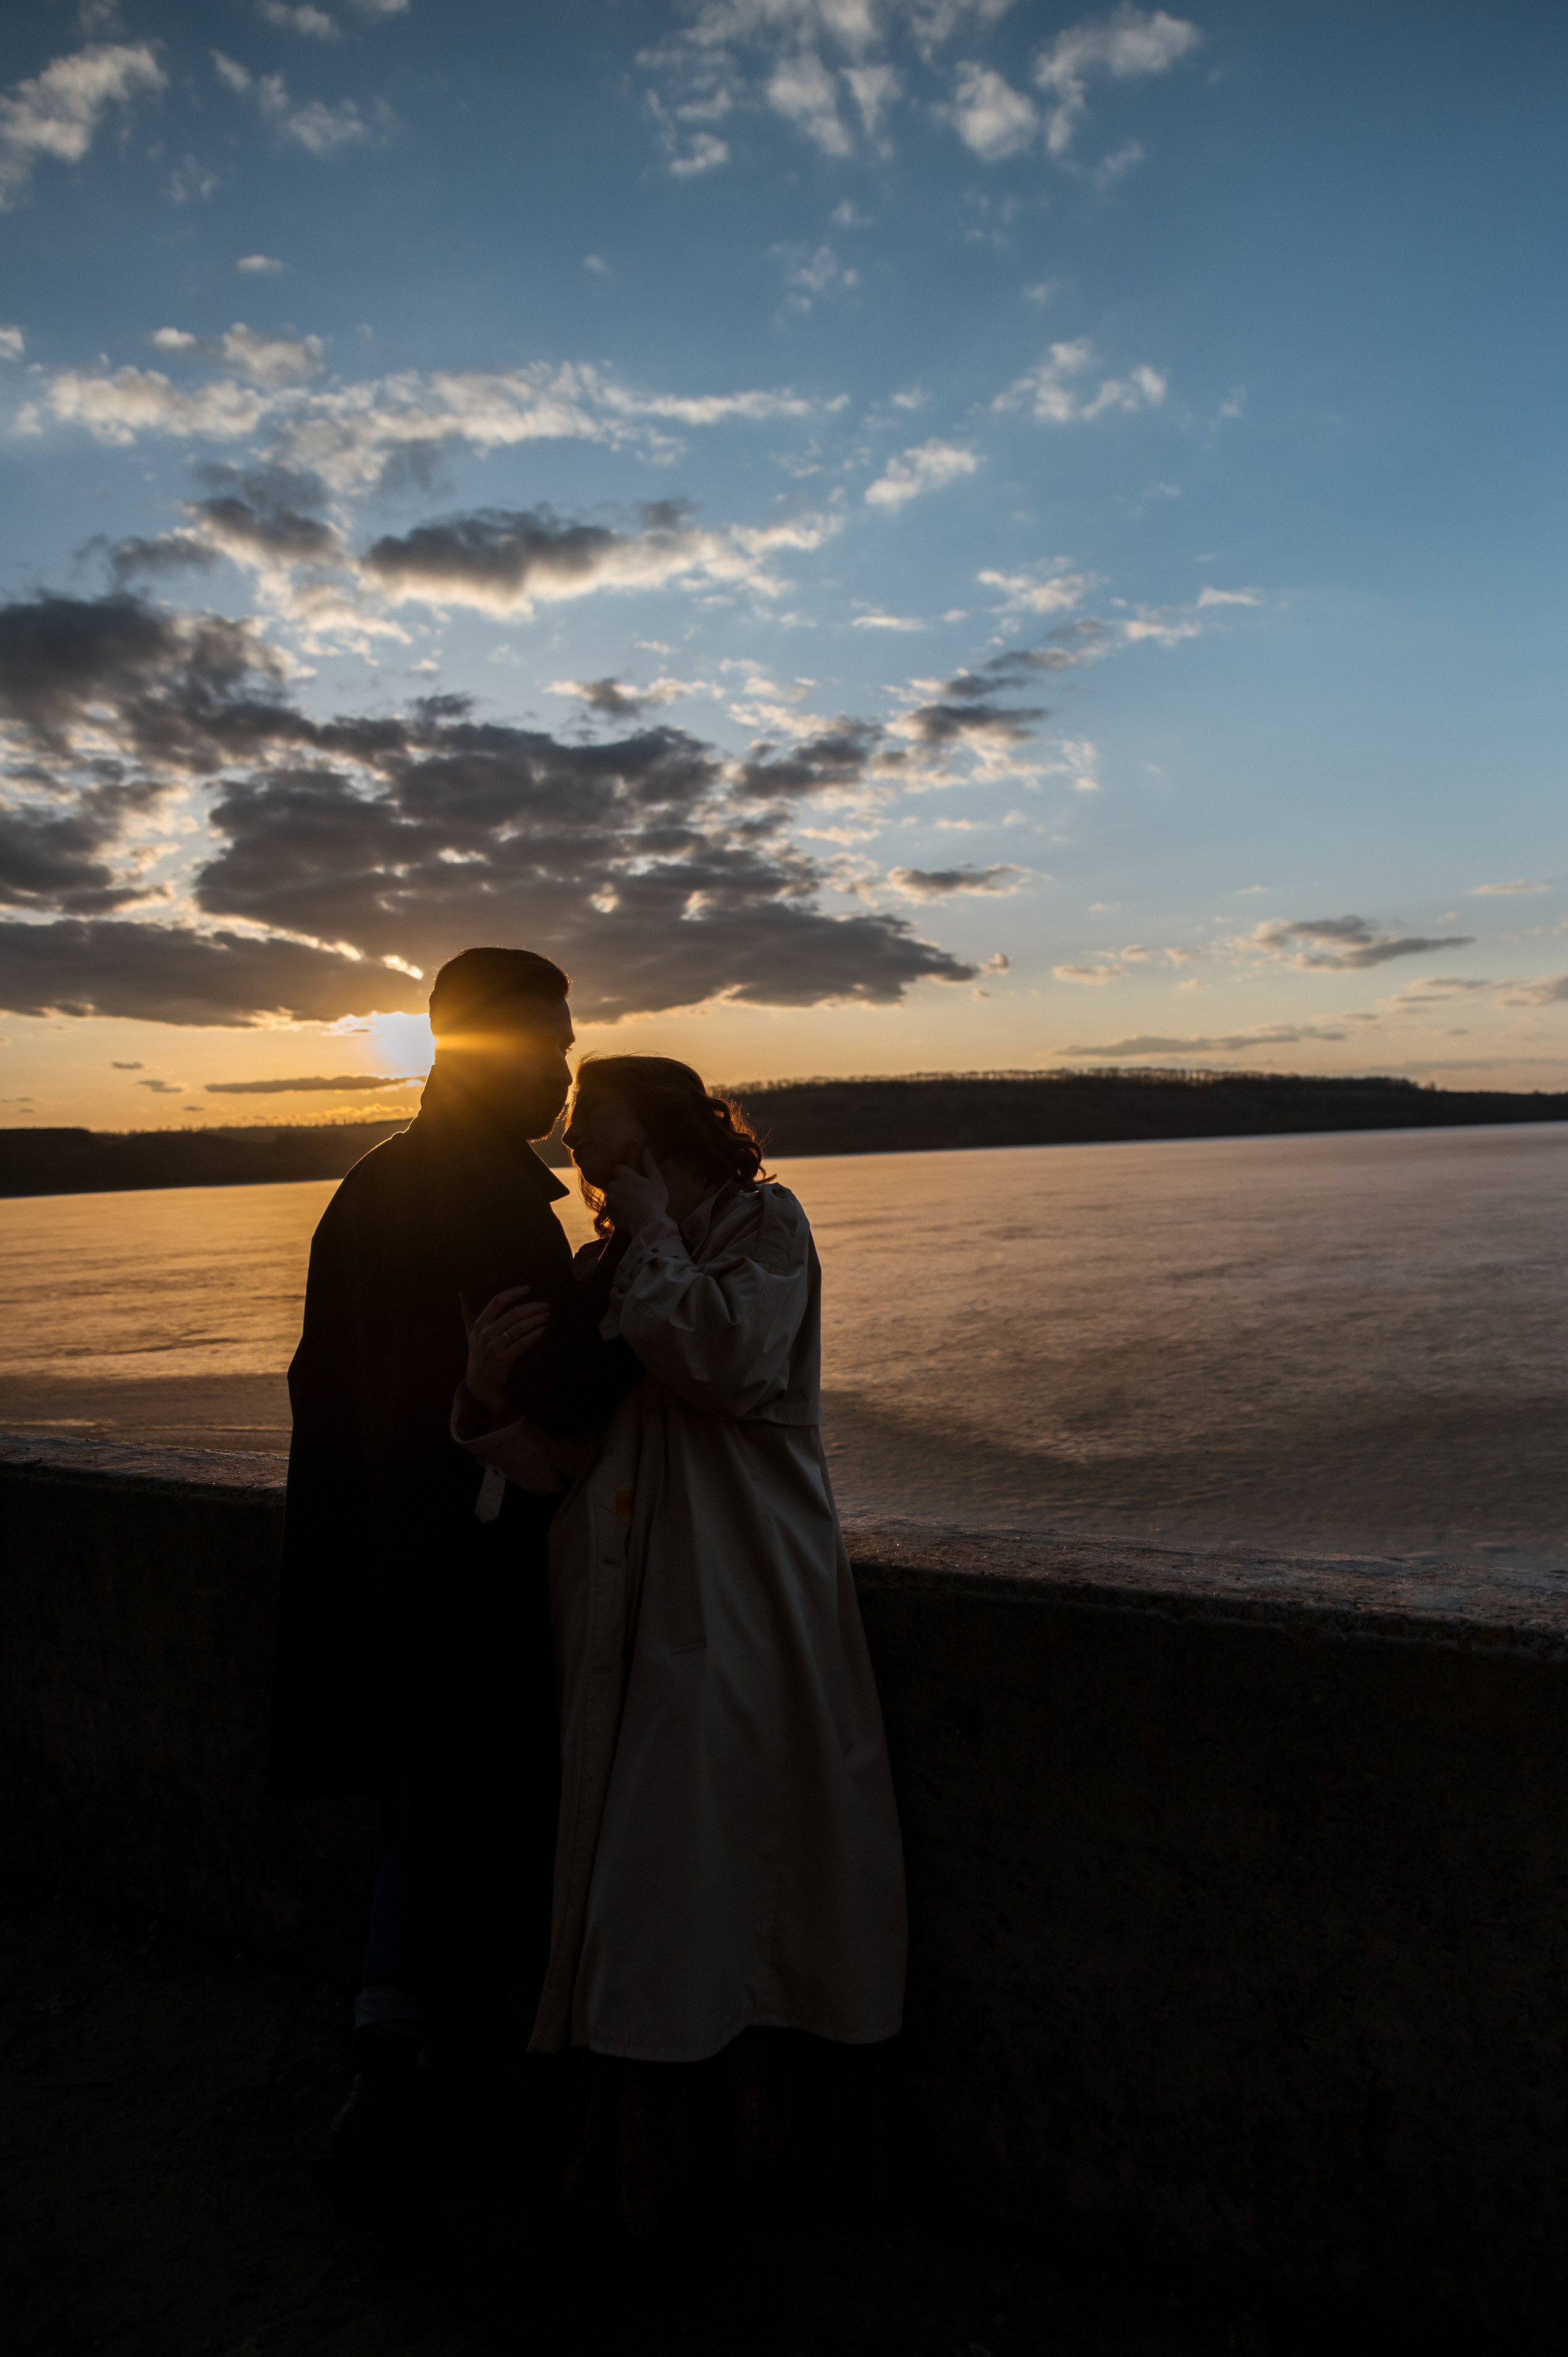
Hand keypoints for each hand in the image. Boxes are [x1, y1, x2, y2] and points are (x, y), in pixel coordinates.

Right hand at [459, 1285, 549, 1416]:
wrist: (479, 1385)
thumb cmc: (477, 1356)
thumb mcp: (469, 1334)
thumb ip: (467, 1314)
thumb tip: (461, 1294)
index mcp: (478, 1325)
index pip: (497, 1302)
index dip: (513, 1293)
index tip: (527, 1288)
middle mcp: (485, 1334)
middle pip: (512, 1314)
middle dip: (531, 1307)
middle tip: (545, 1305)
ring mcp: (494, 1347)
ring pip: (518, 1328)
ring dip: (535, 1320)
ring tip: (546, 1316)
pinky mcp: (503, 1360)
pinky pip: (522, 1344)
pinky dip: (534, 1335)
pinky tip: (542, 1330)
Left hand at [604, 1146, 669, 1237]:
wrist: (647, 1224)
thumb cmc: (655, 1201)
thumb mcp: (657, 1180)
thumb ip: (649, 1164)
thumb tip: (646, 1150)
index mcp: (625, 1176)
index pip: (618, 1168)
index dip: (625, 1173)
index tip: (634, 1180)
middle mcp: (614, 1186)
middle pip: (616, 1183)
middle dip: (623, 1187)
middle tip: (637, 1195)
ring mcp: (610, 1200)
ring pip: (613, 1196)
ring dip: (620, 1199)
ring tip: (633, 1207)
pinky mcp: (609, 1213)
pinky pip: (612, 1209)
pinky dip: (618, 1210)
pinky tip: (629, 1215)